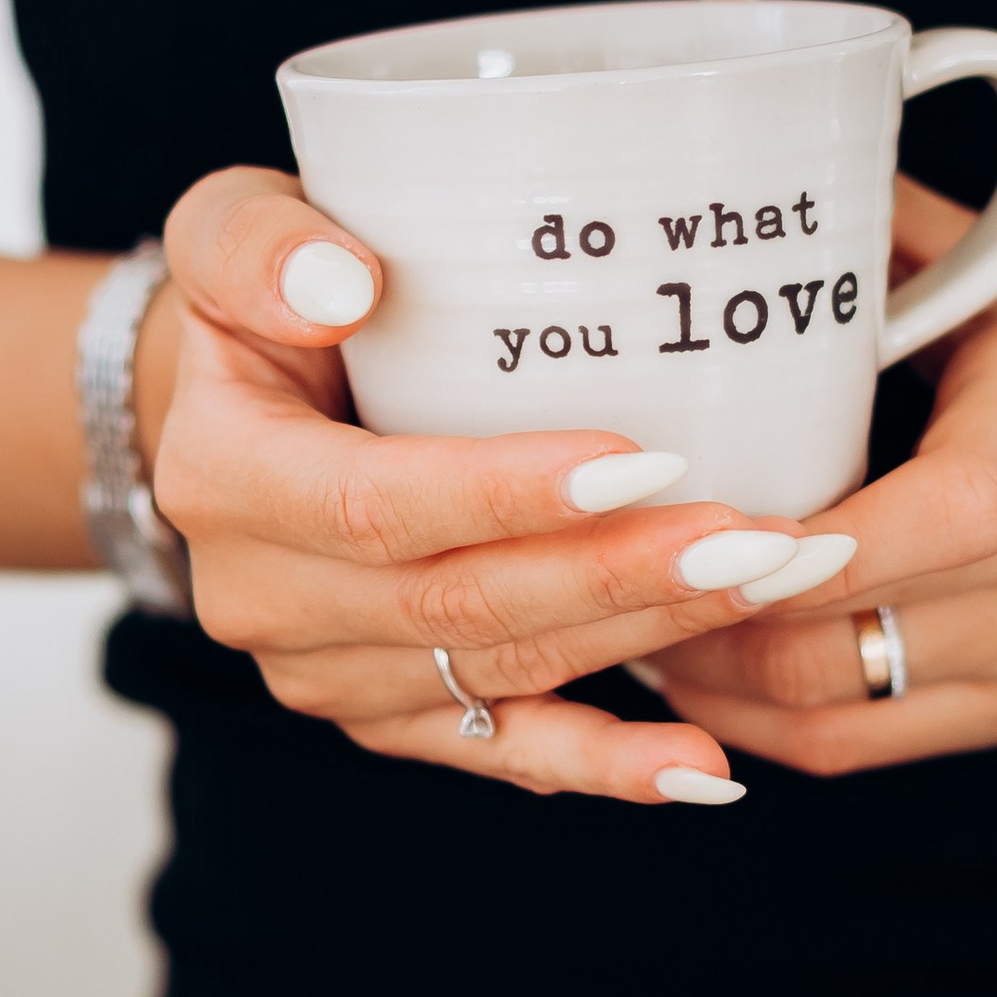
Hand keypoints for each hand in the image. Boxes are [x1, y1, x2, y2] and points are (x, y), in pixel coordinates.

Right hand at [138, 168, 859, 801]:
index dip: (507, 494)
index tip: (644, 462)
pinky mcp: (385, 716)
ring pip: (504, 672)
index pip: (374, 505)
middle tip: (761, 537)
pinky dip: (606, 764)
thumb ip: (260, 247)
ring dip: (649, 640)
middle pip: (462, 606)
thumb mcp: (229, 229)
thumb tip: (339, 285)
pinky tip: (702, 766)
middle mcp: (262, 600)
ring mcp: (326, 673)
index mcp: (219, 479)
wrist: (248, 405)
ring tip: (776, 587)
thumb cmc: (269, 296)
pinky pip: (501, 751)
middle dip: (623, 575)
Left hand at [642, 178, 996, 772]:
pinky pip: (867, 744)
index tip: (657, 514)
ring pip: (837, 707)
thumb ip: (888, 226)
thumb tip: (760, 127)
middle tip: (592, 568)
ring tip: (623, 619)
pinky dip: (766, 720)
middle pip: (840, 633)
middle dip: (697, 617)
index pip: (908, 522)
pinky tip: (700, 670)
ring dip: (711, 679)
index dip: (770, 544)